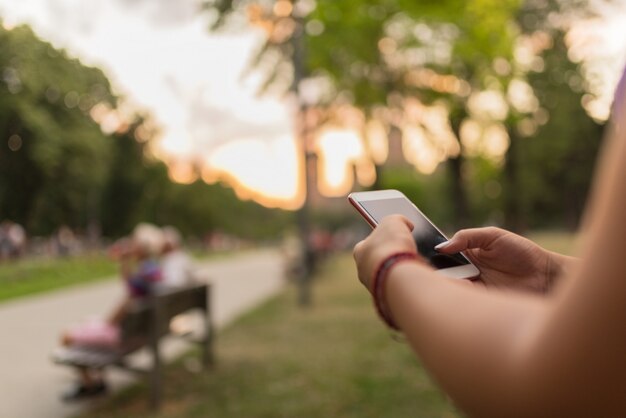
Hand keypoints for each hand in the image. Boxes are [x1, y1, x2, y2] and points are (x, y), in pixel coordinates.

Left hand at [353, 215, 423, 291]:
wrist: (398, 275)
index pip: (369, 242)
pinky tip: (418, 276)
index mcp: (360, 252)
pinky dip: (409, 282)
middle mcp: (364, 271)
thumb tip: (406, 224)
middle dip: (393, 255)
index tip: (395, 235)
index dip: (383, 237)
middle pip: (380, 260)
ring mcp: (376, 287)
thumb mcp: (394, 221)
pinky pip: (400, 287)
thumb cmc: (391, 246)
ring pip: (390, 275)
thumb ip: (398, 219)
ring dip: (402, 270)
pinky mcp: (390, 298)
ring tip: (417, 262)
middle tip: (409, 248)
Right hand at [436, 227, 555, 292]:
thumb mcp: (493, 236)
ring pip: (448, 288)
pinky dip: (459, 296)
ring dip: (447, 284)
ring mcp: (472, 288)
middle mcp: (465, 272)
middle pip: (440, 273)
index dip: (429, 255)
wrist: (546, 276)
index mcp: (465, 254)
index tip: (419, 253)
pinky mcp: (480, 303)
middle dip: (432, 271)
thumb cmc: (522, 252)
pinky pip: (463, 301)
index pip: (440, 255)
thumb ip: (466, 237)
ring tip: (454, 278)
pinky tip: (465, 287)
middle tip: (430, 267)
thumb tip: (440, 246)